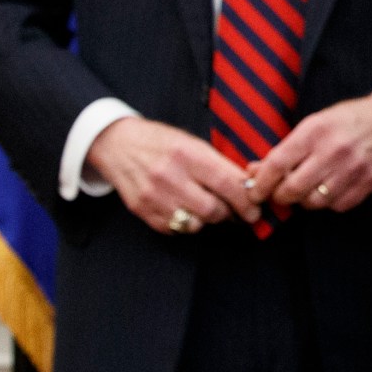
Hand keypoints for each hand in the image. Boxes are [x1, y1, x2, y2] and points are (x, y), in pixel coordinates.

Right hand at [84, 116, 259, 233]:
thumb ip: (219, 165)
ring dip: (205, 220)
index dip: (246, 200)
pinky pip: (174, 229)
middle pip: (213, 210)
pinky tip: (182, 208)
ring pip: (194, 224)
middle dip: (228, 214)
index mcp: (186, 154)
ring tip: (203, 207)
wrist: (117, 145)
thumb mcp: (192, 143)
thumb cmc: (159, 142)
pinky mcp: (141, 210)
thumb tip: (248, 187)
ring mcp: (152, 196)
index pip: (226, 183)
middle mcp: (168, 176)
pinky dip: (184, 223)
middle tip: (232, 211)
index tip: (254, 209)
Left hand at [247, 90, 371, 211]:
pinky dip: (328, 203)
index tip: (253, 192)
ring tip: (305, 190)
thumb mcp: (312, 125)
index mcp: (314, 132)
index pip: (277, 165)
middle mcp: (333, 151)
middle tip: (279, 193)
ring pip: (314, 202)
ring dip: (303, 201)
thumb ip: (283, 150)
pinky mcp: (369, 182)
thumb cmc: (345, 122)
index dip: (260, 184)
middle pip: (292, 189)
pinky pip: (337, 206)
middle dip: (279, 196)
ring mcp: (353, 169)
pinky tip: (328, 190)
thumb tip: (252, 172)